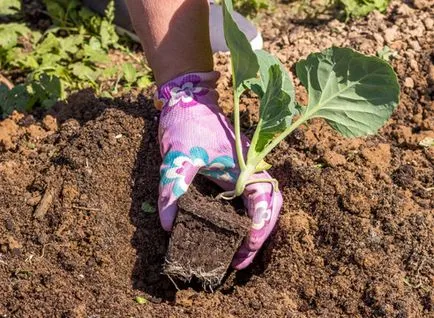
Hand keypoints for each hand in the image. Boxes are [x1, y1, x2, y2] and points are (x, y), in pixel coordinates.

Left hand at [155, 71, 282, 268]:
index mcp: (246, 166)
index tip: (246, 248)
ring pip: (260, 205)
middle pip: (269, 207)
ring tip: (236, 252)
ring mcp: (244, 170)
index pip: (266, 201)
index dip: (262, 228)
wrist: (188, 100)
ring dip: (254, 229)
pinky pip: (246, 199)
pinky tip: (228, 231)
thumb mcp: (178, 157)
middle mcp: (251, 169)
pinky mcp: (234, 172)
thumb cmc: (188, 123)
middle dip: (259, 236)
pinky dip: (244, 218)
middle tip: (239, 259)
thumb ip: (173, 188)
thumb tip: (167, 226)